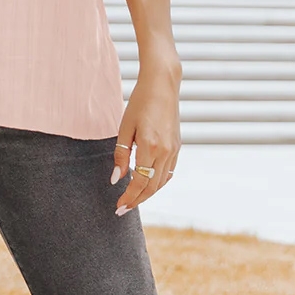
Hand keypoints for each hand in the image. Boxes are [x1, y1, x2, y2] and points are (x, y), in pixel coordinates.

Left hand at [110, 65, 180, 214]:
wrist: (162, 84)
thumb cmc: (140, 102)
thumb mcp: (125, 127)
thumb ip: (121, 154)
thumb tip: (116, 179)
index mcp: (150, 147)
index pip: (139, 182)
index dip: (129, 197)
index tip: (118, 206)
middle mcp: (166, 152)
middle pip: (152, 187)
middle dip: (137, 200)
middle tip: (123, 209)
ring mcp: (174, 150)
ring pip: (162, 182)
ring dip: (148, 193)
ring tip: (133, 199)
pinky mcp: (177, 146)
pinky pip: (168, 172)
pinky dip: (158, 182)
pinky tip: (147, 183)